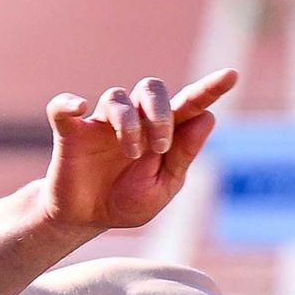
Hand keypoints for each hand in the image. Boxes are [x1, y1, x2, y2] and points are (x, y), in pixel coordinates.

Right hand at [39, 69, 237, 232]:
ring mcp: (102, 123)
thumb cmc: (126, 201)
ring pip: (117, 98)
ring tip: (132, 153)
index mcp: (162, 132)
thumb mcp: (162, 188)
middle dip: (161, 113)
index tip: (231, 75)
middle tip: (160, 147)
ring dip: (129, 124)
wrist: (86, 219)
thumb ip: (183, 156)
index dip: (209, 89)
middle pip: (151, 88)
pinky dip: (68, 103)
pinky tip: (78, 108)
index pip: (189, 103)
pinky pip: (63, 107)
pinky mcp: (71, 131)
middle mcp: (134, 119)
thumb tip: (207, 117)